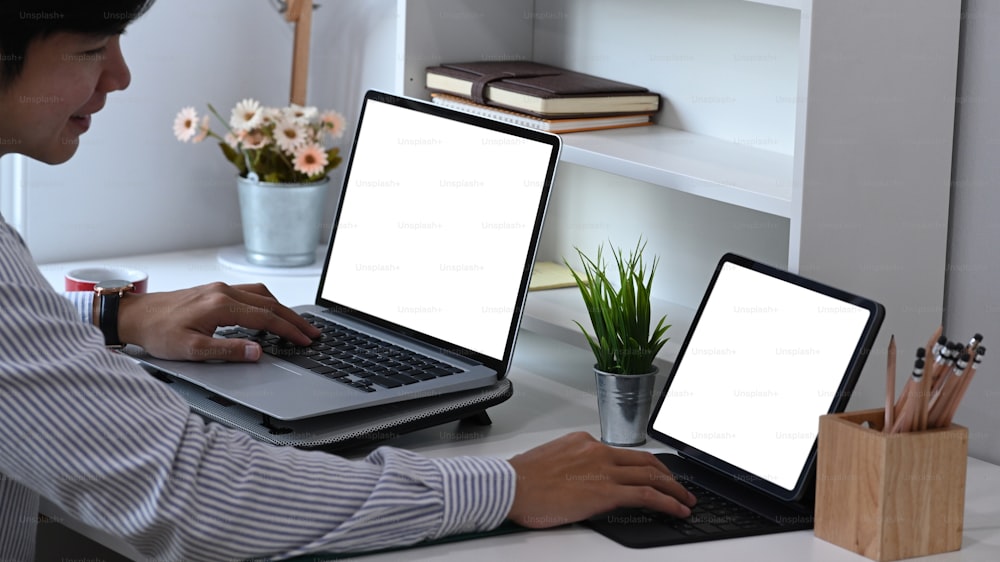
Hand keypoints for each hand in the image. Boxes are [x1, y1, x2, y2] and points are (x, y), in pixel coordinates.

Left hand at [117, 282, 320, 361]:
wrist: (134, 316)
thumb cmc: (157, 332)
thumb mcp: (192, 350)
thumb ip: (228, 350)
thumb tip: (257, 352)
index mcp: (221, 305)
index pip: (266, 317)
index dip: (289, 330)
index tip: (305, 341)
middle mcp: (223, 292)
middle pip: (270, 303)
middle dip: (294, 319)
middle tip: (312, 332)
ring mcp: (219, 289)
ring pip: (263, 294)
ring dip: (283, 309)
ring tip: (296, 324)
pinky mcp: (215, 290)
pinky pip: (251, 293)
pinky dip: (268, 303)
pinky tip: (270, 314)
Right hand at [506, 432, 695, 527]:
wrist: (512, 486)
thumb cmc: (521, 479)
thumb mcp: (549, 462)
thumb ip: (570, 466)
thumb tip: (577, 480)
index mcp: (584, 442)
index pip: (622, 453)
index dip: (642, 465)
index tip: (651, 473)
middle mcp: (598, 451)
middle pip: (644, 460)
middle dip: (667, 474)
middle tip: (679, 486)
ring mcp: (604, 470)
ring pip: (652, 475)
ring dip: (674, 489)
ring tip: (686, 500)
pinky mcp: (607, 492)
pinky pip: (647, 495)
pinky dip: (668, 502)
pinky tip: (678, 510)